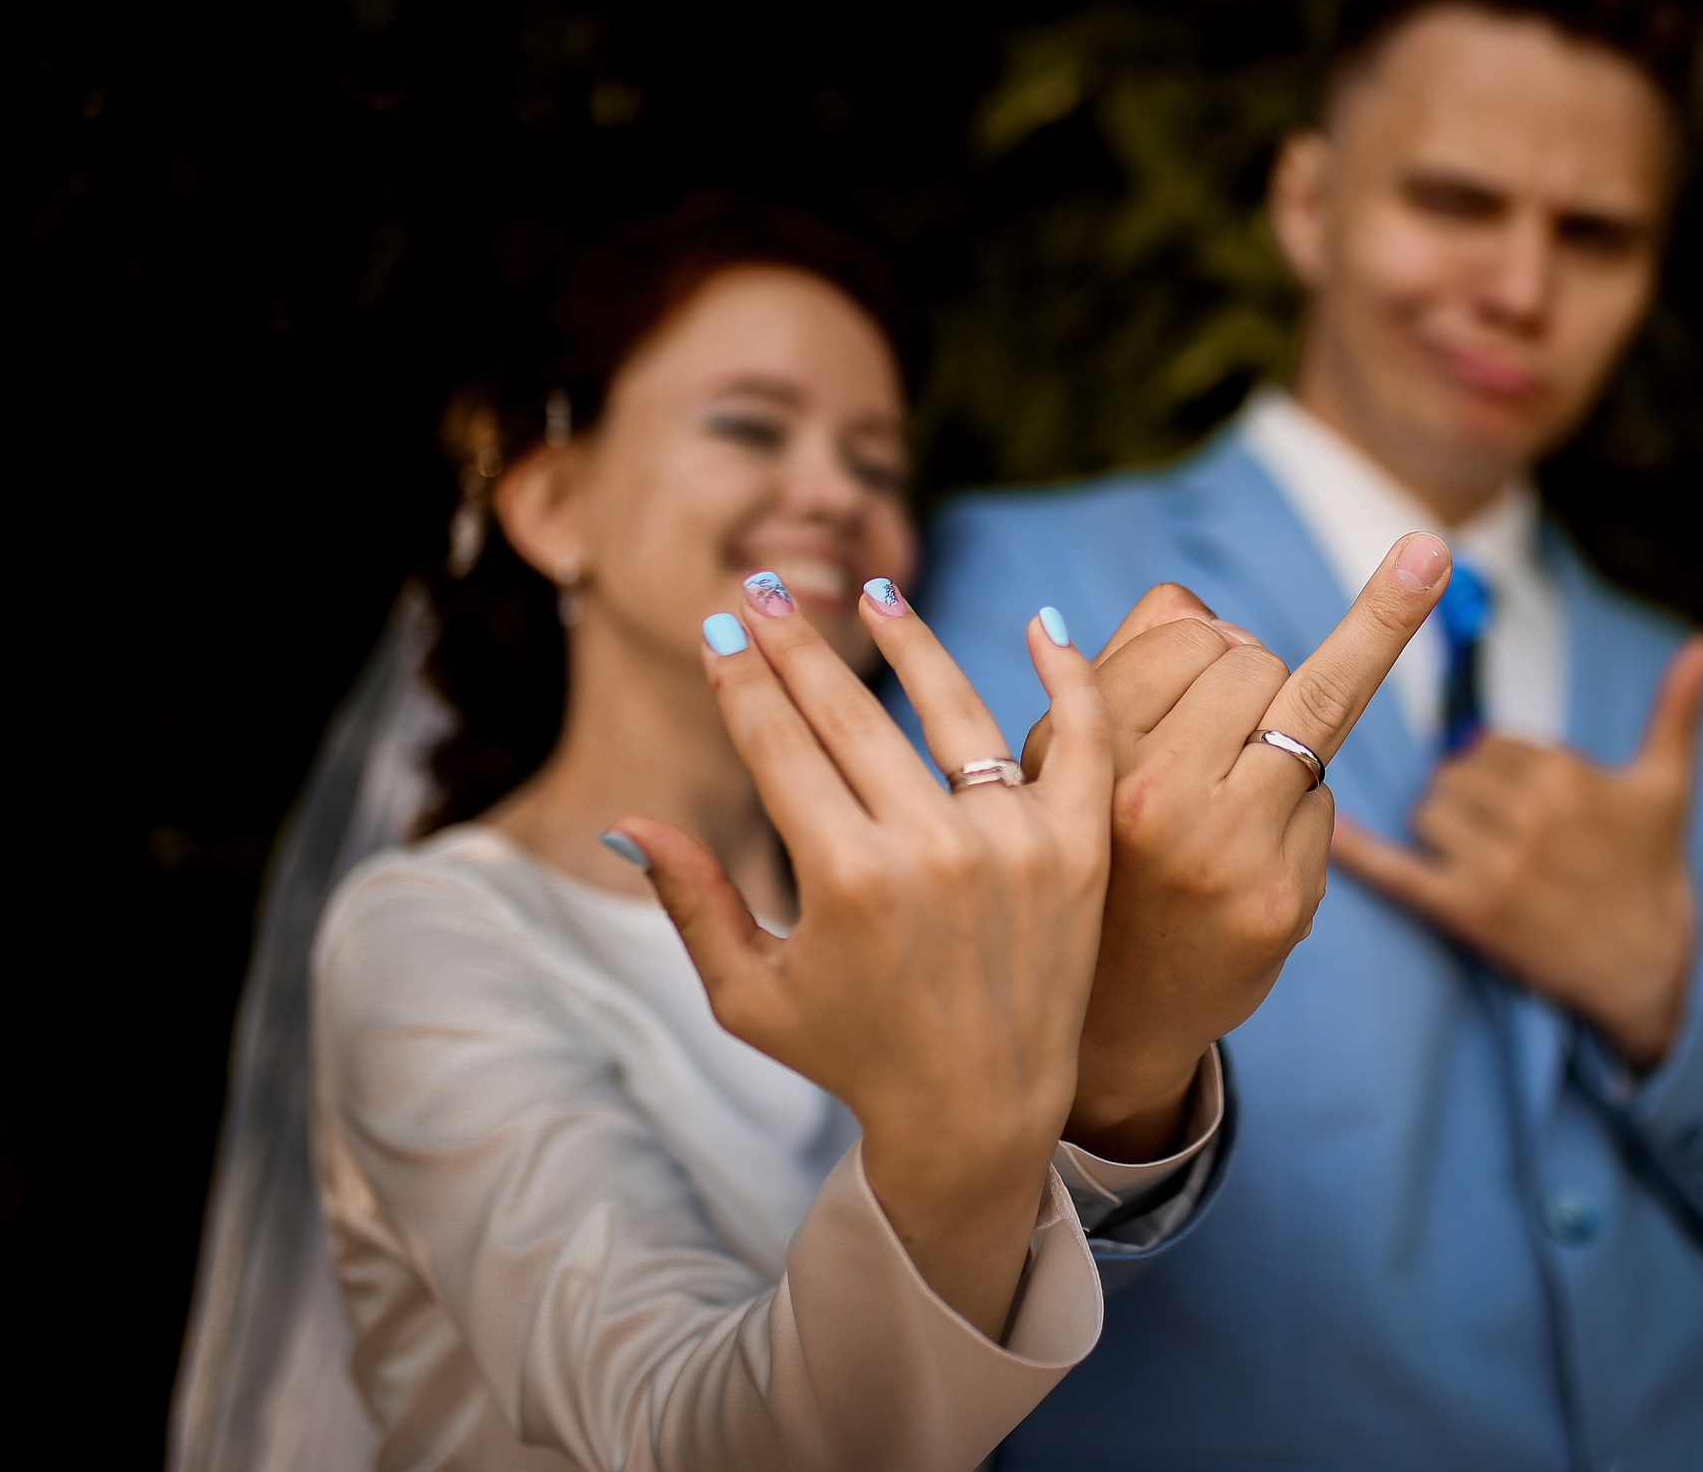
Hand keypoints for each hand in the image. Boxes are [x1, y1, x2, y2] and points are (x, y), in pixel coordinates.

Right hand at [617, 575, 1111, 1340]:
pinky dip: (1065, 676)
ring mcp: (1014, 841)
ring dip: (908, 638)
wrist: (981, 1114)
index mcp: (846, 878)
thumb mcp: (751, 994)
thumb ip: (692, 902)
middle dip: (797, 644)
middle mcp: (932, 848)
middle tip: (763, 587)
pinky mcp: (1081, 847)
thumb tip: (622, 823)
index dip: (742, 681)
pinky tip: (1039, 624)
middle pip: (851, 713)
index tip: (720, 629)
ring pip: (953, 707)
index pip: (780, 745)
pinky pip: (1079, 738)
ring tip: (875, 591)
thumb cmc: (853, 1054)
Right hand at [1020, 535, 1453, 1159]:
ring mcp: (1227, 852)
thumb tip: (1198, 602)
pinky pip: (1324, 798)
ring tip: (1236, 786)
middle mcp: (1153, 799)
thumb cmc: (1097, 857)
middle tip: (1212, 747)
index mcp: (1088, 751)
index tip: (1193, 671)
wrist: (1108, 1019)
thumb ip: (1129, 659)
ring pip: (1310, 709)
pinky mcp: (1284, 901)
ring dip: (1285, 734)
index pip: (1189, 630)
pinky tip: (1250, 857)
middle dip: (1249, 682)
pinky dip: (1299, 810)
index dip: (1201, 649)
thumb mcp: (1070, 755)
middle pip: (1256, 659)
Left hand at [1332, 634, 1702, 1068]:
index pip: (1485, 740)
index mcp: (1564, 775)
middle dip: (1462, 791)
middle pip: (1449, 773)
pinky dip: (1358, 852)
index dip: (1492, 762)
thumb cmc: (1653, 869)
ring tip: (1475, 846)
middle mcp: (1526, 816)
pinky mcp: (1468, 912)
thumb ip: (1678, 709)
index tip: (1512, 786)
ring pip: (1425, 812)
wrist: (1648, 969)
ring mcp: (1494, 866)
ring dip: (1437, 823)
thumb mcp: (1668, 786)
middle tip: (1493, 821)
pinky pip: (1398, 871)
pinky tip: (1327, 830)